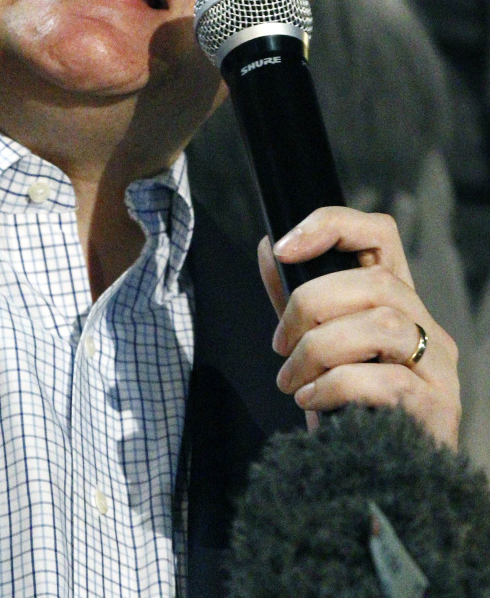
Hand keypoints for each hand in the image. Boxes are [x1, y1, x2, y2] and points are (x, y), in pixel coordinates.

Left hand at [258, 206, 460, 448]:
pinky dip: (335, 386)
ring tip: (292, 379)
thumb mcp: (315, 344)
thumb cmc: (347, 408)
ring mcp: (438, 368)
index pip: (380, 234)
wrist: (379, 482)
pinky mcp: (436, 410)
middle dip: (310, 304)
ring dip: (319, 348)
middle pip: (375, 281)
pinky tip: (312, 401)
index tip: (284, 247)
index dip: (332, 226)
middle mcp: (428, 328)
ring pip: (382, 325)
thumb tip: (269, 246)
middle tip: (279, 343)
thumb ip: (295, 299)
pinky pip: (385, 381)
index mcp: (398, 303)